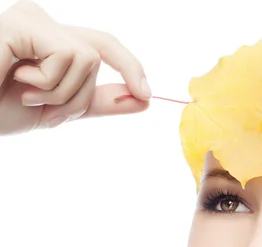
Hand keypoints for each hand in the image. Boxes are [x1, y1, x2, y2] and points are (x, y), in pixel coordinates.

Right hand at [0, 0, 150, 135]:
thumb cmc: (1, 109)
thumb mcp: (60, 109)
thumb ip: (98, 102)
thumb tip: (143, 99)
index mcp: (51, 42)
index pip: (102, 45)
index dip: (130, 66)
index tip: (147, 95)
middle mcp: (42, 23)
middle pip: (98, 54)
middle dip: (82, 96)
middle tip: (50, 113)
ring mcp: (31, 19)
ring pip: (88, 58)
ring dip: (62, 93)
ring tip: (25, 95)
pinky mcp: (22, 22)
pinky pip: (68, 55)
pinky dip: (49, 83)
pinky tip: (16, 80)